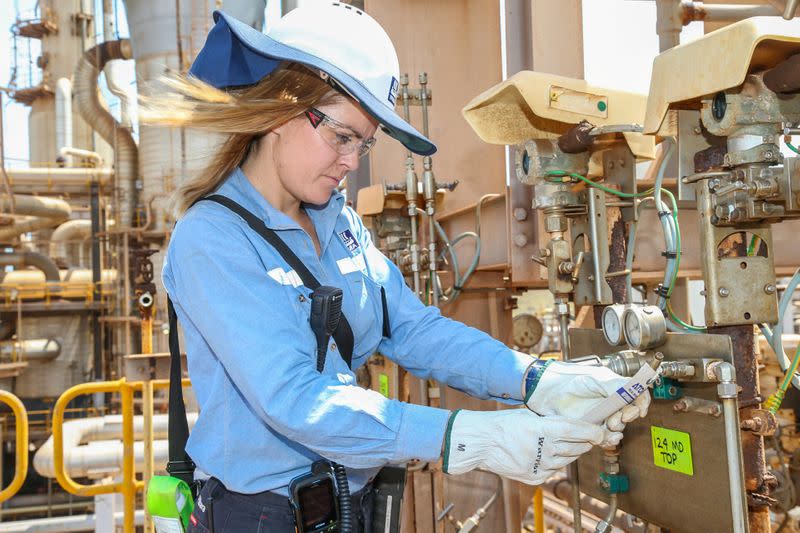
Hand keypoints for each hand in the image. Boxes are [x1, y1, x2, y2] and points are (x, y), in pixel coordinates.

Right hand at [442, 409, 619, 484]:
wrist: (481, 443)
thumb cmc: (503, 424)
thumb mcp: (529, 416)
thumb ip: (552, 422)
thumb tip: (575, 426)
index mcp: (543, 429)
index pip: (577, 431)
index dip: (593, 432)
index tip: (601, 432)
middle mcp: (544, 449)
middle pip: (577, 447)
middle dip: (584, 441)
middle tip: (586, 436)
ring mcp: (540, 465)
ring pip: (567, 460)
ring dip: (569, 452)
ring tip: (559, 444)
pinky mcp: (535, 477)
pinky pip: (554, 470)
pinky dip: (553, 463)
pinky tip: (544, 454)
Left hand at [523, 360, 650, 431]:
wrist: (547, 392)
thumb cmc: (569, 380)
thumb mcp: (595, 379)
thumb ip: (616, 385)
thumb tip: (636, 389)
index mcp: (614, 388)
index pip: (637, 395)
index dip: (641, 404)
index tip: (639, 411)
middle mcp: (610, 402)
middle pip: (630, 413)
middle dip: (627, 417)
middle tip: (616, 419)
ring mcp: (601, 416)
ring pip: (618, 427)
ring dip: (617, 430)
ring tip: (608, 426)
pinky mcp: (591, 428)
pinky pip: (605, 437)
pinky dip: (608, 439)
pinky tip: (605, 439)